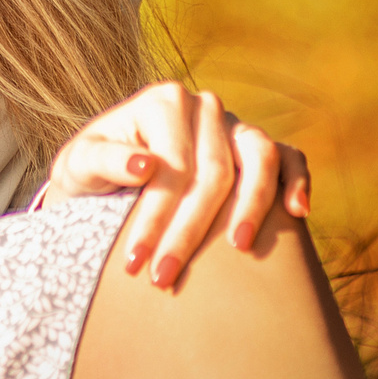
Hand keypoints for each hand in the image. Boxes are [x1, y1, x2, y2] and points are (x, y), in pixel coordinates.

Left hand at [41, 81, 310, 289]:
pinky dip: (297, 181)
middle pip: (213, 172)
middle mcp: (204, 107)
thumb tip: (145, 165)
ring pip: (260, 159)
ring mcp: (235, 125)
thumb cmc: (92, 171)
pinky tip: (297, 213)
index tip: (137, 262)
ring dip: (252, 206)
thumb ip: (105, 160)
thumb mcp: (79, 164)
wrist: (107, 177)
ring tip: (238, 247)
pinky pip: (290, 157)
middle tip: (165, 277)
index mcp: (163, 101)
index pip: (171, 166)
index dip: (155, 217)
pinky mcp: (257, 148)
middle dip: (190, 231)